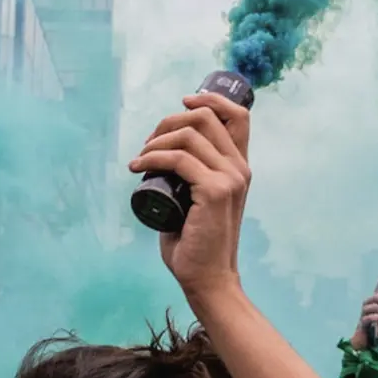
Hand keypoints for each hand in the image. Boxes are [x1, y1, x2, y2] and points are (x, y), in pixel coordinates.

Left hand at [132, 92, 251, 298]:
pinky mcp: (214, 191)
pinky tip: (138, 167)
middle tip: (148, 144)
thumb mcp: (197, 201)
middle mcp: (239, 168)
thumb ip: (191, 181)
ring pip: (189, 135)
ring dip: (155, 141)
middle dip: (170, 121)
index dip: (210, 99)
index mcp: (239, 167)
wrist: (207, 278)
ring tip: (139, 159)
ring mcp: (230, 178)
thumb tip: (163, 162)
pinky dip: (153, 158)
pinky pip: (179, 159)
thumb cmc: (197, 244)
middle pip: (207, 117)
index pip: (238, 115)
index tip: (183, 102)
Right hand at [349, 292, 377, 350]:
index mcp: (370, 313)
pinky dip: (371, 317)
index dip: (376, 290)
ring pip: (365, 308)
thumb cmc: (372, 339)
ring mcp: (362, 320)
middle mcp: (365, 315)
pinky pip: (365, 319)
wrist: (365, 350)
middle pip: (366, 302)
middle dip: (374, 298)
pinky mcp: (361, 327)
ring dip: (374, 307)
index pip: (373, 300)